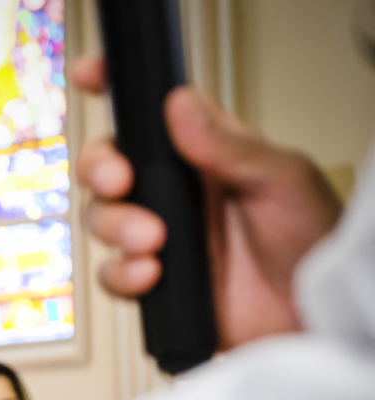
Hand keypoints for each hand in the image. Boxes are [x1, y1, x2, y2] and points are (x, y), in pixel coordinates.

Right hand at [72, 56, 342, 348]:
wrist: (310, 318)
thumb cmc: (314, 244)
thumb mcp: (282, 179)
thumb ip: (228, 145)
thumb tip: (180, 106)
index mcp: (204, 153)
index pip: (149, 112)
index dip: (112, 88)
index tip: (90, 77)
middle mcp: (174, 191)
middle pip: (106, 165)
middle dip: (99, 168)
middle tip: (119, 181)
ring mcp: (159, 236)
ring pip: (101, 219)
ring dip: (116, 227)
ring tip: (153, 240)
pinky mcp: (152, 281)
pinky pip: (112, 275)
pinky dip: (123, 275)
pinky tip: (151, 274)